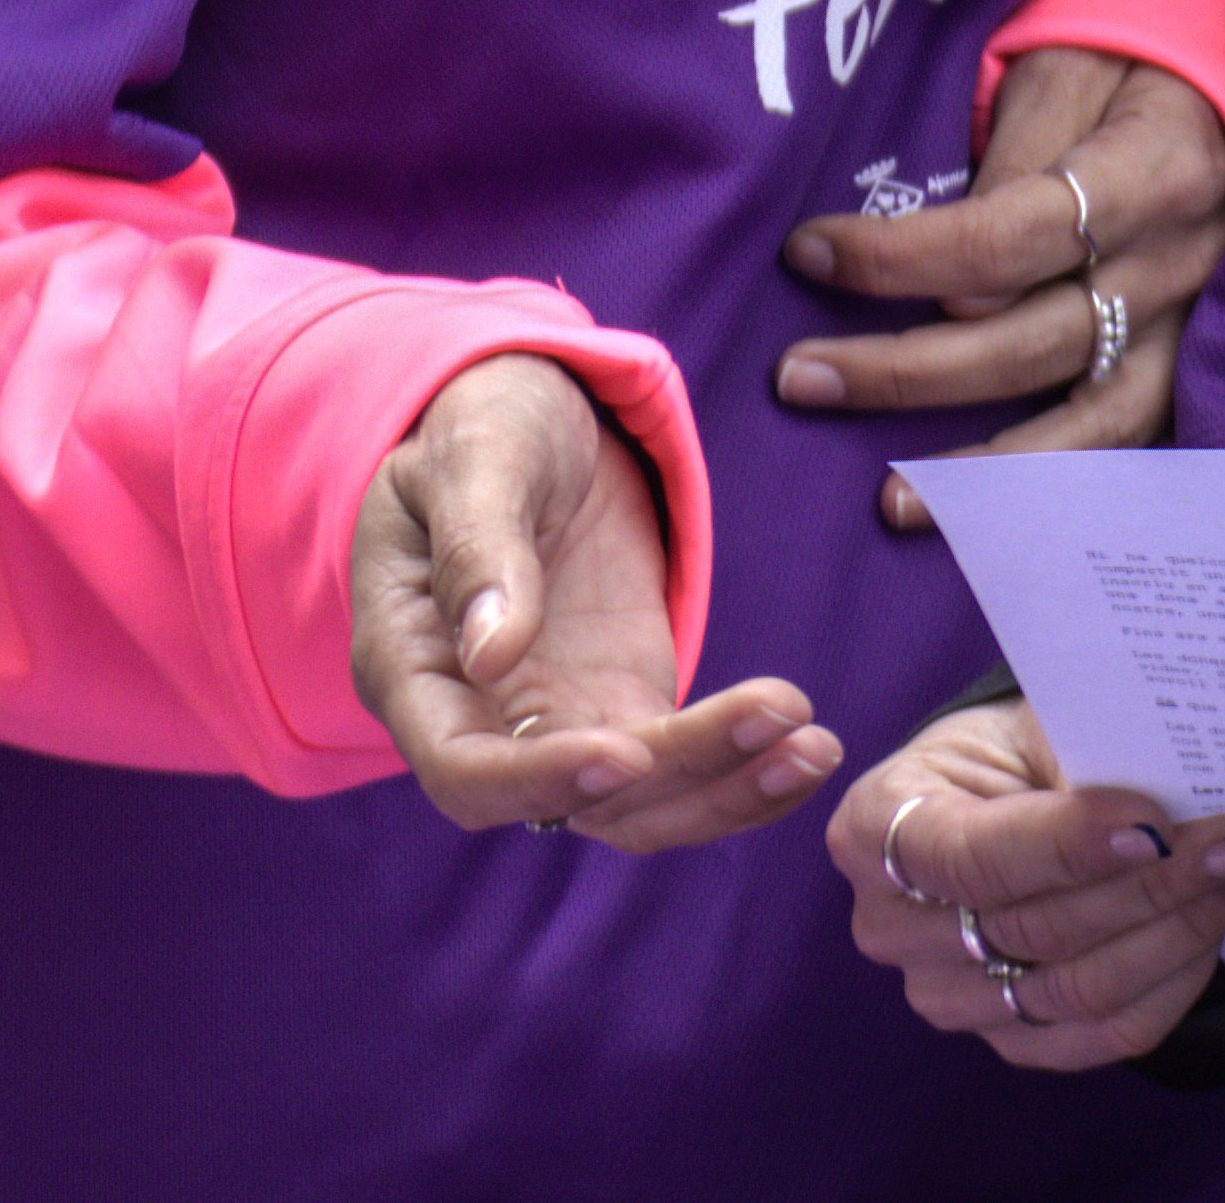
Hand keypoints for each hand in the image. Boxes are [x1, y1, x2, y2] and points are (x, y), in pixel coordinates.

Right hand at [350, 355, 835, 850]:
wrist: (535, 421)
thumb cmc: (482, 426)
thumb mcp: (473, 456)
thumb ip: (477, 546)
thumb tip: (490, 653)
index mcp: (411, 666)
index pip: (463, 767)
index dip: (538, 781)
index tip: (626, 754)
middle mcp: (479, 721)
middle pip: (568, 801)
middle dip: (674, 778)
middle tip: (772, 722)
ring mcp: (556, 722)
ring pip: (636, 803)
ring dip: (724, 789)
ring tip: (813, 746)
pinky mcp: (622, 706)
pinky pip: (678, 768)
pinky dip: (742, 769)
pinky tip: (808, 748)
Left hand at [780, 46, 1224, 530]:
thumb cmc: (1131, 65)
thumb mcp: (1066, 67)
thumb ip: (1007, 156)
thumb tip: (939, 267)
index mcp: (1150, 173)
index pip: (1008, 236)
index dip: (901, 257)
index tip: (808, 254)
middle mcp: (1180, 265)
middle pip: (1033, 341)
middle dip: (905, 369)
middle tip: (797, 377)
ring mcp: (1196, 329)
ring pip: (1090, 424)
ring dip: (980, 469)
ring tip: (888, 501)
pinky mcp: (1196, 369)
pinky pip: (1127, 448)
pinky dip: (1053, 489)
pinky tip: (982, 521)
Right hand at [829, 702, 1224, 1072]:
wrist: (1007, 805)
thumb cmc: (1013, 753)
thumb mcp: (1028, 723)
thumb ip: (1081, 751)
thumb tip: (1173, 779)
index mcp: (875, 826)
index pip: (969, 854)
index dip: (1065, 844)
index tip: (1155, 825)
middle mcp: (892, 926)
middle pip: (1032, 927)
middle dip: (1150, 883)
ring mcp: (946, 996)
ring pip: (1076, 988)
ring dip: (1175, 932)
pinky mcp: (1008, 1042)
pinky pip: (1102, 1036)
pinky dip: (1170, 983)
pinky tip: (1213, 929)